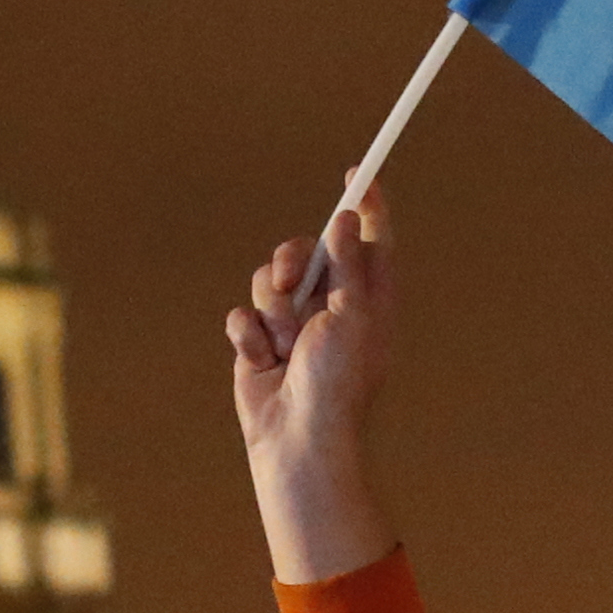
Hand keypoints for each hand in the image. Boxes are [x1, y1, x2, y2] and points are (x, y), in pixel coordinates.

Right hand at [226, 188, 401, 583]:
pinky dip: (250, 335)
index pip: (370, 239)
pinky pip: (243, 313)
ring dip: (273, 311)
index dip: (365, 204)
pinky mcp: (258, 340)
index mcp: (368, 297)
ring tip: (285, 346)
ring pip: (268, 279)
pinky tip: (263, 361)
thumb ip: (349, 264)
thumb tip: (346, 218)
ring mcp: (293, 322)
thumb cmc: (338, 383)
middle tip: (292, 280)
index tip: (359, 173)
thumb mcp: (353, 316)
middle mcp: (332, 304)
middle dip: (293, 262)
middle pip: (307, 250)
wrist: (298, 439)